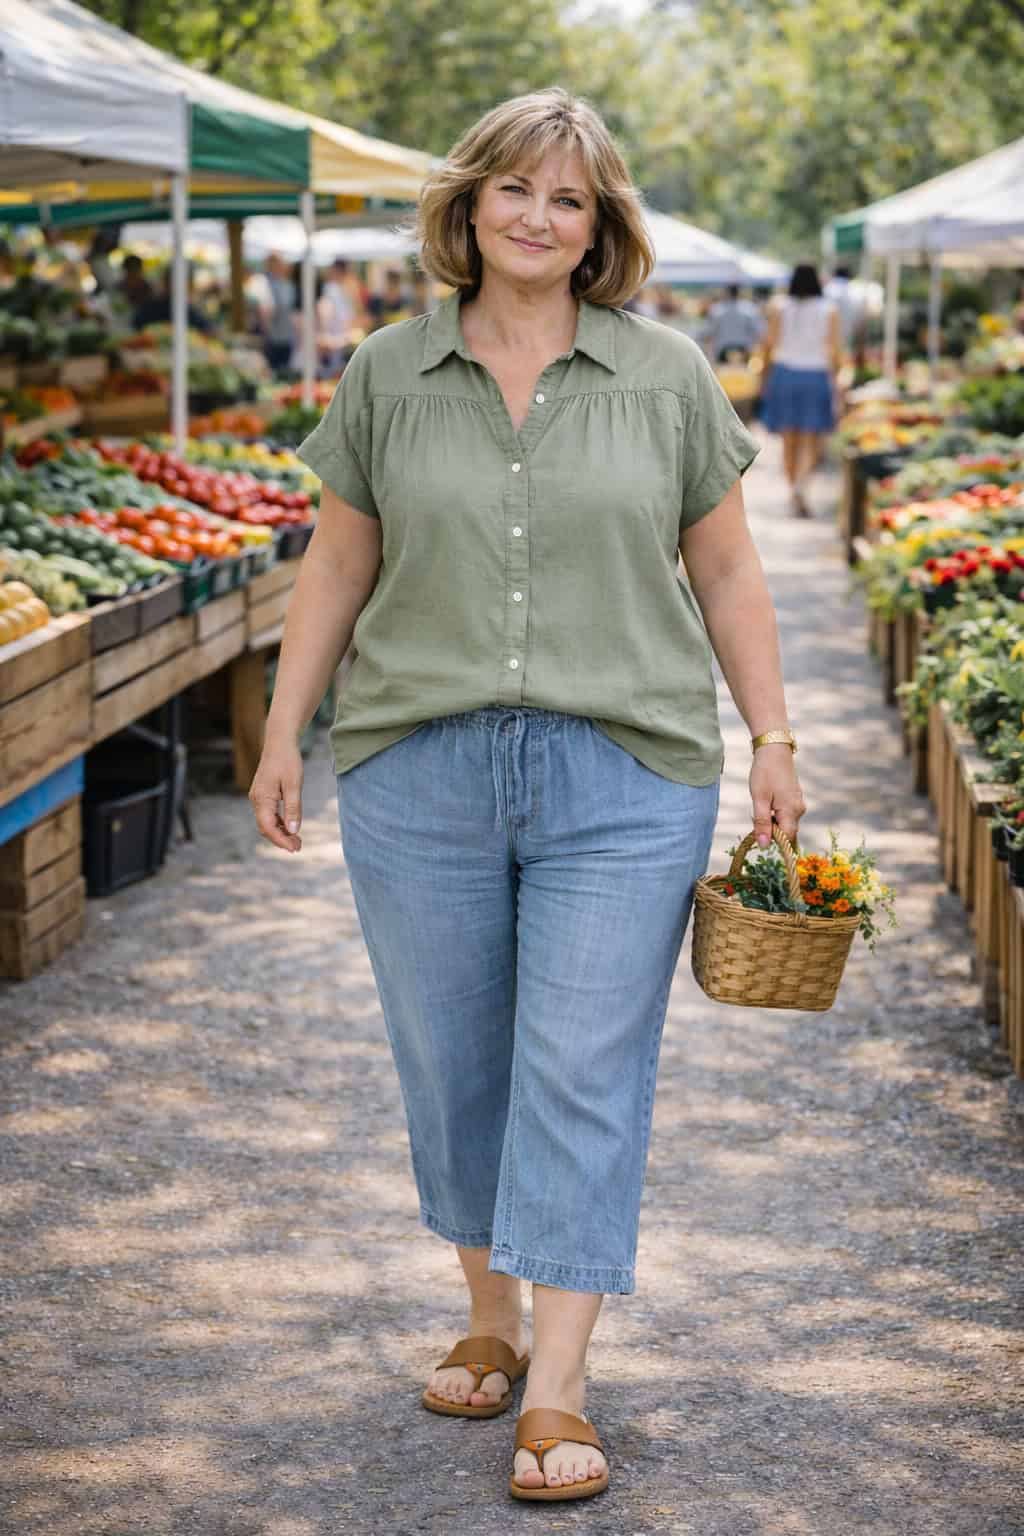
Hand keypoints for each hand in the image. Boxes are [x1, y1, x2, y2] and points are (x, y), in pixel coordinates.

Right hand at [249, 734, 304, 853]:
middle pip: (265, 827)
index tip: (294, 849)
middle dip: (281, 839)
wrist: (279, 742)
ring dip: (281, 833)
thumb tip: (294, 830)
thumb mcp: (294, 784)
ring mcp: (258, 797)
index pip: (268, 826)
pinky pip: (269, 814)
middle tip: (299, 847)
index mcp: (262, 798)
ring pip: (267, 822)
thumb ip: (293, 808)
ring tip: (297, 841)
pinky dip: (279, 823)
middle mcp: (256, 799)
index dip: (281, 840)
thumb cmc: (288, 760)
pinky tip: (291, 827)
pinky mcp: (263, 795)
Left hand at [749, 744, 805, 849]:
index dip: (773, 841)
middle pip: (786, 831)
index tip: (758, 833)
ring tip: (761, 804)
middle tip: (757, 814)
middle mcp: (799, 810)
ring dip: (772, 821)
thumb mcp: (759, 799)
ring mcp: (798, 803)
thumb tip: (764, 845)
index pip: (786, 839)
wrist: (774, 750)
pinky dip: (775, 813)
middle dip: (770, 830)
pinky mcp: (794, 799)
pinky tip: (766, 801)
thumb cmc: (765, 773)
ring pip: (785, 822)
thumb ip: (762, 823)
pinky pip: (786, 814)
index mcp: (792, 812)